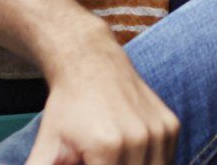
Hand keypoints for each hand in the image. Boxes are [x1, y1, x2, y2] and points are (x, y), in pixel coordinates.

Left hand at [24, 29, 177, 164]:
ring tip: (109, 157)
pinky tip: (129, 155)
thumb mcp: (45, 146)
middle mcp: (138, 139)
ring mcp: (158, 131)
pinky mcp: (170, 125)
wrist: (91, 61)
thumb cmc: (67, 107)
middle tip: (96, 157)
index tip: (86, 161)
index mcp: (107, 148)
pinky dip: (149, 163)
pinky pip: (164, 160)